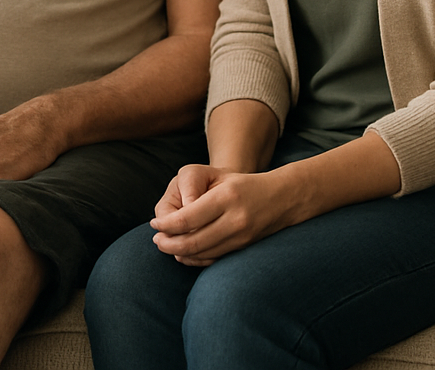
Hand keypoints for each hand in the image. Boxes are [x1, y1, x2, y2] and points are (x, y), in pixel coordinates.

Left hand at [149, 163, 296, 265]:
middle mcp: (235, 220)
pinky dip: (196, 259)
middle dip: (170, 244)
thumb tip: (173, 217)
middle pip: (194, 241)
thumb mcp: (216, 175)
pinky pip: (215, 258)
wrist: (280, 198)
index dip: (167, 225)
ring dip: (180, 253)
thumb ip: (192, 190)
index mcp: (225, 197)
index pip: (188, 218)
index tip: (154, 224)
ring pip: (204, 253)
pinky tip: (183, 253)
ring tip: (166, 246)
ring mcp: (241, 238)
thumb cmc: (239, 182)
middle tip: (156, 240)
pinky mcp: (244, 248)